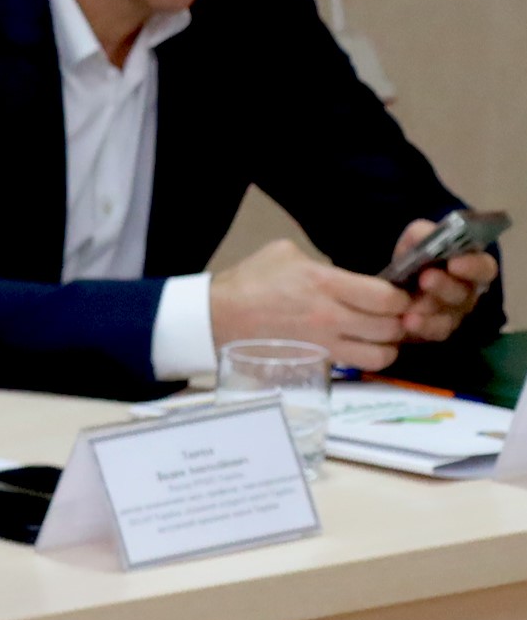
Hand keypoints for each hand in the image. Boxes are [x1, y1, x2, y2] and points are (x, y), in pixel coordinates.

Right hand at [208, 237, 419, 371]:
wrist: (217, 317)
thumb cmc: (249, 282)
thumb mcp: (285, 253)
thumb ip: (322, 263)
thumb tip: (345, 272)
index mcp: (324, 282)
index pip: (387, 297)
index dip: (401, 296)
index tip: (396, 293)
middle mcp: (330, 316)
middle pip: (391, 326)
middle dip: (401, 319)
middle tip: (394, 315)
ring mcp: (324, 342)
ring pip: (383, 353)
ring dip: (389, 344)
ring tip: (382, 334)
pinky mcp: (317, 360)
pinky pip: (360, 365)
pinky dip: (370, 358)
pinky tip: (363, 347)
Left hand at [393, 220, 497, 348]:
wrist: (393, 284)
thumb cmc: (415, 257)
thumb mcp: (415, 240)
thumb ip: (422, 234)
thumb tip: (425, 235)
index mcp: (470, 266)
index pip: (483, 267)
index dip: (473, 266)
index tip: (455, 263)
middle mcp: (467, 292)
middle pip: (464, 293)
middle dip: (445, 286)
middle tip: (426, 279)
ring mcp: (454, 313)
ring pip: (450, 316)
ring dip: (430, 312)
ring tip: (410, 309)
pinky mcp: (437, 330)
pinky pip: (434, 333)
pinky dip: (421, 328)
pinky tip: (406, 322)